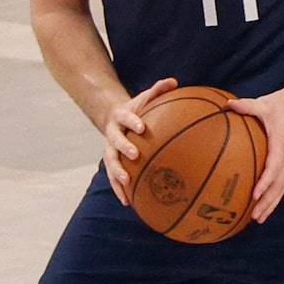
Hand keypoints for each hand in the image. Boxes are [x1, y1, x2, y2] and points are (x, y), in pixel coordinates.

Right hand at [97, 77, 175, 205]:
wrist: (115, 119)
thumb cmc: (138, 109)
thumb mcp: (145, 98)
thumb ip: (158, 90)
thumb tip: (174, 82)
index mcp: (120, 116)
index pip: (125, 117)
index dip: (132, 122)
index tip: (142, 127)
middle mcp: (112, 133)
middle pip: (114, 141)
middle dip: (124, 148)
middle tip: (135, 155)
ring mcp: (109, 150)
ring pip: (110, 162)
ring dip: (117, 173)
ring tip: (127, 183)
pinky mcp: (111, 163)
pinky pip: (113, 178)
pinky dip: (119, 190)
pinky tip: (128, 202)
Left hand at [225, 80, 283, 226]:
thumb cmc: (283, 103)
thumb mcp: (265, 103)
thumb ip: (247, 106)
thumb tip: (228, 104)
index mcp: (281, 143)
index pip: (274, 166)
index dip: (265, 181)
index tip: (255, 194)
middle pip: (279, 184)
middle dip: (268, 201)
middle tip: (255, 216)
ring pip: (282, 186)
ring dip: (272, 203)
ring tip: (258, 218)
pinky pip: (283, 181)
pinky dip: (275, 195)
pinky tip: (264, 205)